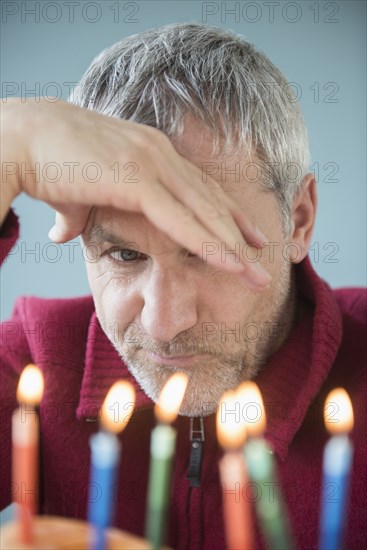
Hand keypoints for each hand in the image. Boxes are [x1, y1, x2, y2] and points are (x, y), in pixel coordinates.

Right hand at [2, 98, 270, 289]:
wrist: (19, 138)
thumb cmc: (43, 163)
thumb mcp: (72, 194)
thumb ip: (80, 215)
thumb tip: (63, 234)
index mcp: (152, 153)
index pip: (201, 186)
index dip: (227, 211)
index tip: (247, 234)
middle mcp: (159, 154)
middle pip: (212, 200)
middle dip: (241, 231)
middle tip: (266, 256)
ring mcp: (151, 164)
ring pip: (205, 212)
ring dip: (234, 245)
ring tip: (257, 273)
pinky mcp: (136, 179)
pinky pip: (181, 219)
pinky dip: (208, 243)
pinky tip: (229, 262)